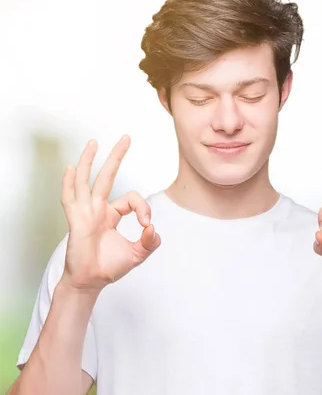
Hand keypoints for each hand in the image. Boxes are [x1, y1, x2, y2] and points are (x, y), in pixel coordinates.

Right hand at [60, 135, 160, 291]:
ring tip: (94, 143)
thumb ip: (150, 242)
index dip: (143, 208)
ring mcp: (85, 213)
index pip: (131, 199)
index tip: (148, 225)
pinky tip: (70, 169)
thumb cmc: (110, 267)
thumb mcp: (138, 254)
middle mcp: (98, 209)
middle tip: (127, 137)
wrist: (91, 281)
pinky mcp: (76, 221)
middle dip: (117, 157)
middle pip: (107, 177)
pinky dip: (69, 184)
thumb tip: (154, 230)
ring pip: (86, 181)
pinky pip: (70, 199)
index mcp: (111, 215)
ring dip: (89, 161)